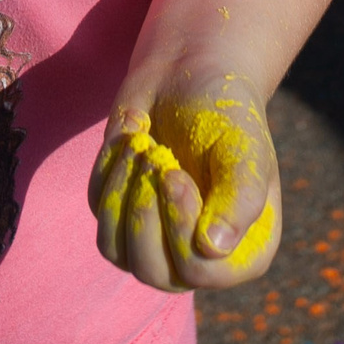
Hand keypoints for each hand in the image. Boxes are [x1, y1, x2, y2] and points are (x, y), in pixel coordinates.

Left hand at [90, 71, 280, 292]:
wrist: (190, 72)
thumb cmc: (227, 110)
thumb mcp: (244, 148)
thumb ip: (240, 199)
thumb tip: (212, 249)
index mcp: (243, 250)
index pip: (200, 271)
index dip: (180, 226)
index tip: (174, 173)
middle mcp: (198, 255)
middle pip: (153, 271)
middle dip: (143, 214)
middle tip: (155, 157)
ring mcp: (156, 237)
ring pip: (115, 249)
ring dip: (121, 191)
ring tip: (141, 143)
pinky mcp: (121, 212)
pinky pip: (99, 209)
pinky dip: (108, 168)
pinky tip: (134, 131)